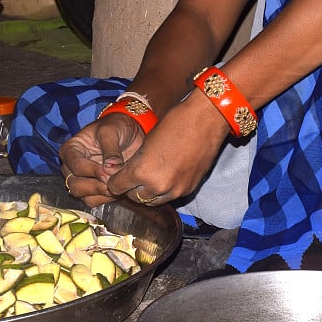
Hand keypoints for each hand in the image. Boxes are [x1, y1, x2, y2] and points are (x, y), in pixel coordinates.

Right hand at [59, 112, 145, 205]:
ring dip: (101, 194)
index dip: (91, 171)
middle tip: (113, 183)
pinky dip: (106, 199)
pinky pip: (95, 201)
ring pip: (83, 196)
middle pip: (75, 185)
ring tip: (118, 186)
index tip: (108, 173)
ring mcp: (82, 179)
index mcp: (71, 149)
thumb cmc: (116, 127)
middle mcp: (72, 167)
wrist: (130, 133)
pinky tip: (119, 190)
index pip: (76, 166)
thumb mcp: (112, 130)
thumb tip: (109, 170)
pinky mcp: (93, 189)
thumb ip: (110, 149)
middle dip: (95, 186)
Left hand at [106, 92, 229, 205]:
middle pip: (134, 197)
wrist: (206, 120)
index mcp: (142, 171)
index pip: (117, 187)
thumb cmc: (174, 123)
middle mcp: (157, 186)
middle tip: (132, 179)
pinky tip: (165, 177)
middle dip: (131, 189)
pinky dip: (164, 191)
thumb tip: (128, 175)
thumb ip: (136, 163)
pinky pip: (170, 197)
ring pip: (152, 201)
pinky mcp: (189, 189)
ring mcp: (175, 190)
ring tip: (149, 179)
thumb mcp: (145, 142)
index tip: (116, 177)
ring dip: (148, 193)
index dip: (115, 181)